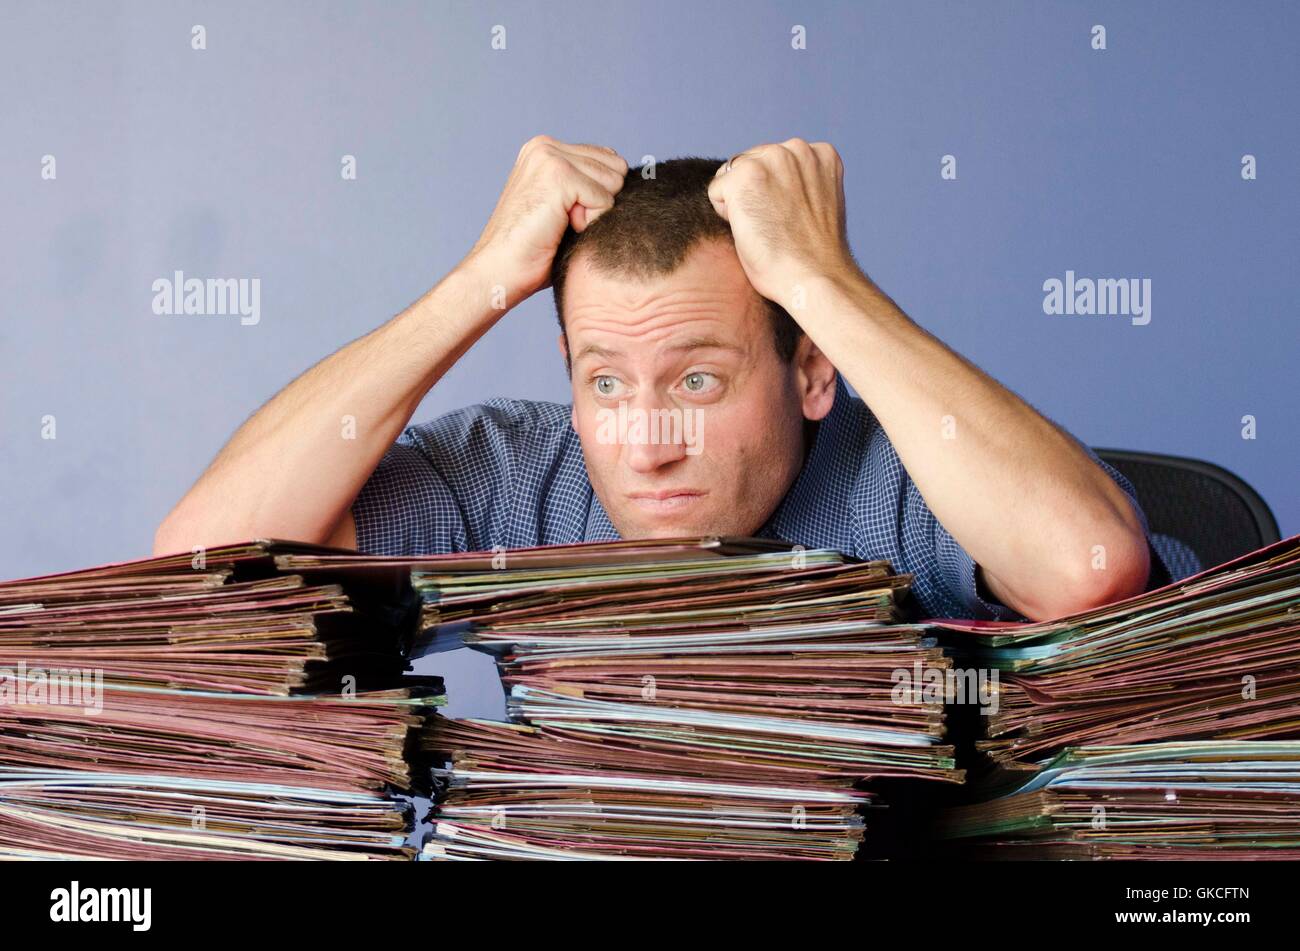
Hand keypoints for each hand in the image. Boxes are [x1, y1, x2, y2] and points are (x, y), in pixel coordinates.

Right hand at [463, 135, 628, 302]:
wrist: (500, 271)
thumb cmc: (532, 251)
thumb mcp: (564, 208)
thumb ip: (588, 186)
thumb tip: (629, 179)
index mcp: (545, 149)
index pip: (607, 159)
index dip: (600, 196)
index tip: (565, 217)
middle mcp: (545, 145)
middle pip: (615, 168)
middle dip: (599, 202)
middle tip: (563, 223)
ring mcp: (550, 157)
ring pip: (612, 183)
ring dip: (594, 213)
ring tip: (559, 226)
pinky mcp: (558, 175)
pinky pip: (604, 199)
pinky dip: (591, 223)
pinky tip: (561, 229)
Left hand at [707, 138, 857, 309]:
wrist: (814, 278)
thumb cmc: (813, 257)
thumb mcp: (815, 204)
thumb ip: (798, 183)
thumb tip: (769, 184)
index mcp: (821, 154)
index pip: (774, 162)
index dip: (773, 194)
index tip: (790, 219)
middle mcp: (797, 148)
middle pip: (751, 163)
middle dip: (753, 193)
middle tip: (774, 227)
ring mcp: (771, 158)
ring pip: (732, 176)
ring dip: (739, 202)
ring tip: (765, 228)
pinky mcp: (744, 176)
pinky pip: (716, 191)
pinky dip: (725, 214)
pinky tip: (751, 231)